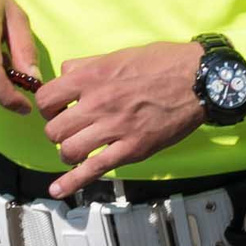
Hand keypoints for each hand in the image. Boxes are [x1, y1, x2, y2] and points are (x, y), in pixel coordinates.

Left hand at [33, 42, 206, 199]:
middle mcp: (97, 103)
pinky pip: (94, 169)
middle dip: (58, 132)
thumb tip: (65, 74)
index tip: (58, 110)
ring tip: (78, 150)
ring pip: (68, 151)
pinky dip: (72, 182)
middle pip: (53, 129)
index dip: (48, 107)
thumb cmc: (163, 63)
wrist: (200, 80)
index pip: (46, 99)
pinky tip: (59, 190)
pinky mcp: (131, 149)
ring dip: (68, 153)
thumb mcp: (118, 55)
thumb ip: (87, 65)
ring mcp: (114, 128)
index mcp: (91, 77)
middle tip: (71, 130)